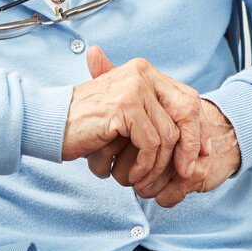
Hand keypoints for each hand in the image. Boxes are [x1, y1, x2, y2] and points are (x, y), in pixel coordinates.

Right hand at [83, 56, 240, 206]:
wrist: (51, 123)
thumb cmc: (87, 123)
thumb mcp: (125, 114)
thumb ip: (155, 118)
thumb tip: (197, 143)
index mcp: (145, 71)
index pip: (187, 98)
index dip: (198, 128)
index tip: (200, 154)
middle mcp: (142, 73)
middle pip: (186, 113)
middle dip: (190, 147)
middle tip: (185, 173)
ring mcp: (134, 88)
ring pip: (169, 135)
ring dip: (159, 165)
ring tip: (144, 179)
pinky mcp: (125, 107)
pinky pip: (151, 144)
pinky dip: (145, 165)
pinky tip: (132, 175)